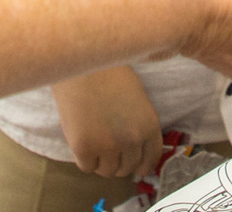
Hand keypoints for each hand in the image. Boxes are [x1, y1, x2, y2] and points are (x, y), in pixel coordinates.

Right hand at [52, 64, 166, 181]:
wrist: (82, 61)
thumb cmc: (109, 73)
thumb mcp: (137, 99)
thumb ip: (139, 126)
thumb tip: (135, 152)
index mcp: (149, 127)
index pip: (150, 161)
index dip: (140, 165)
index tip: (133, 164)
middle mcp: (132, 140)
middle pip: (127, 169)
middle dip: (118, 161)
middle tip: (107, 148)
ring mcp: (108, 146)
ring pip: (107, 171)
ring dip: (101, 161)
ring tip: (94, 140)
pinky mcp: (84, 148)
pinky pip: (87, 167)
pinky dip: (84, 158)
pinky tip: (81, 139)